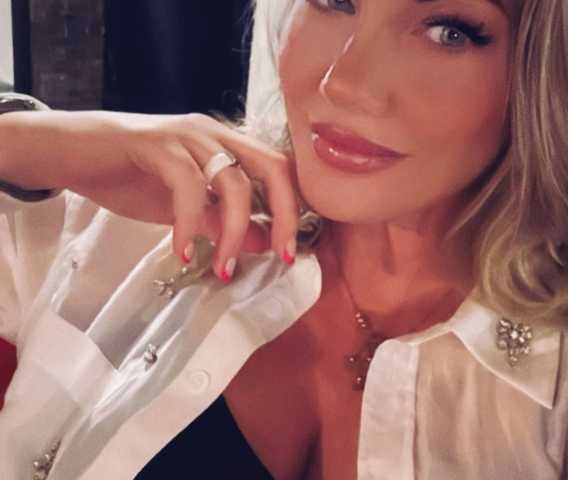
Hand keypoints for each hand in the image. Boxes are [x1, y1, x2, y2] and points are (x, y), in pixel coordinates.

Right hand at [0, 110, 301, 280]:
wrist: (75, 153)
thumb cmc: (132, 177)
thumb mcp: (188, 207)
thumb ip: (223, 222)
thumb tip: (262, 243)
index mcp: (229, 145)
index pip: (280, 170)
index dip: (293, 209)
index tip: (290, 251)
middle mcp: (217, 135)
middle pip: (273, 168)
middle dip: (284, 216)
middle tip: (283, 257)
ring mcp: (189, 136)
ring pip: (234, 182)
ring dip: (235, 231)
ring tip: (223, 268)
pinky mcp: (157, 144)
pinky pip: (188, 186)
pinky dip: (189, 223)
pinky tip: (181, 251)